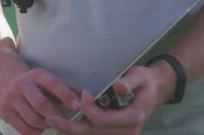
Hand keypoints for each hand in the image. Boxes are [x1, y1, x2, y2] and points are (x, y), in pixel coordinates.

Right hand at [0, 68, 80, 134]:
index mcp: (37, 75)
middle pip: (41, 105)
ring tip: (51, 124)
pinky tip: (40, 128)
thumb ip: (69, 91)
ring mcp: (11, 97)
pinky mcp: (4, 111)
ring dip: (46, 126)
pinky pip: (24, 129)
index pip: (54, 85)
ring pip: (33, 119)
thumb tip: (88, 99)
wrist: (7, 82)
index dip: (67, 96)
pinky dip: (36, 132)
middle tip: (65, 122)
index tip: (77, 107)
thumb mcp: (51, 83)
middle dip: (56, 116)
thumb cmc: (38, 86)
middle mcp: (22, 84)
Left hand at [45, 62, 175, 134]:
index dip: (89, 108)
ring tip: (52, 122)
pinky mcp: (115, 133)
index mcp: (133, 118)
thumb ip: (129, 81)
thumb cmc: (144, 80)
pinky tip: (63, 123)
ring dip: (72, 130)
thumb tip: (118, 87)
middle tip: (49, 119)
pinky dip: (79, 130)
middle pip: (94, 133)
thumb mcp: (140, 75)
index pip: (104, 120)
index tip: (82, 92)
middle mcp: (127, 131)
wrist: (154, 90)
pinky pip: (95, 134)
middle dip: (70, 127)